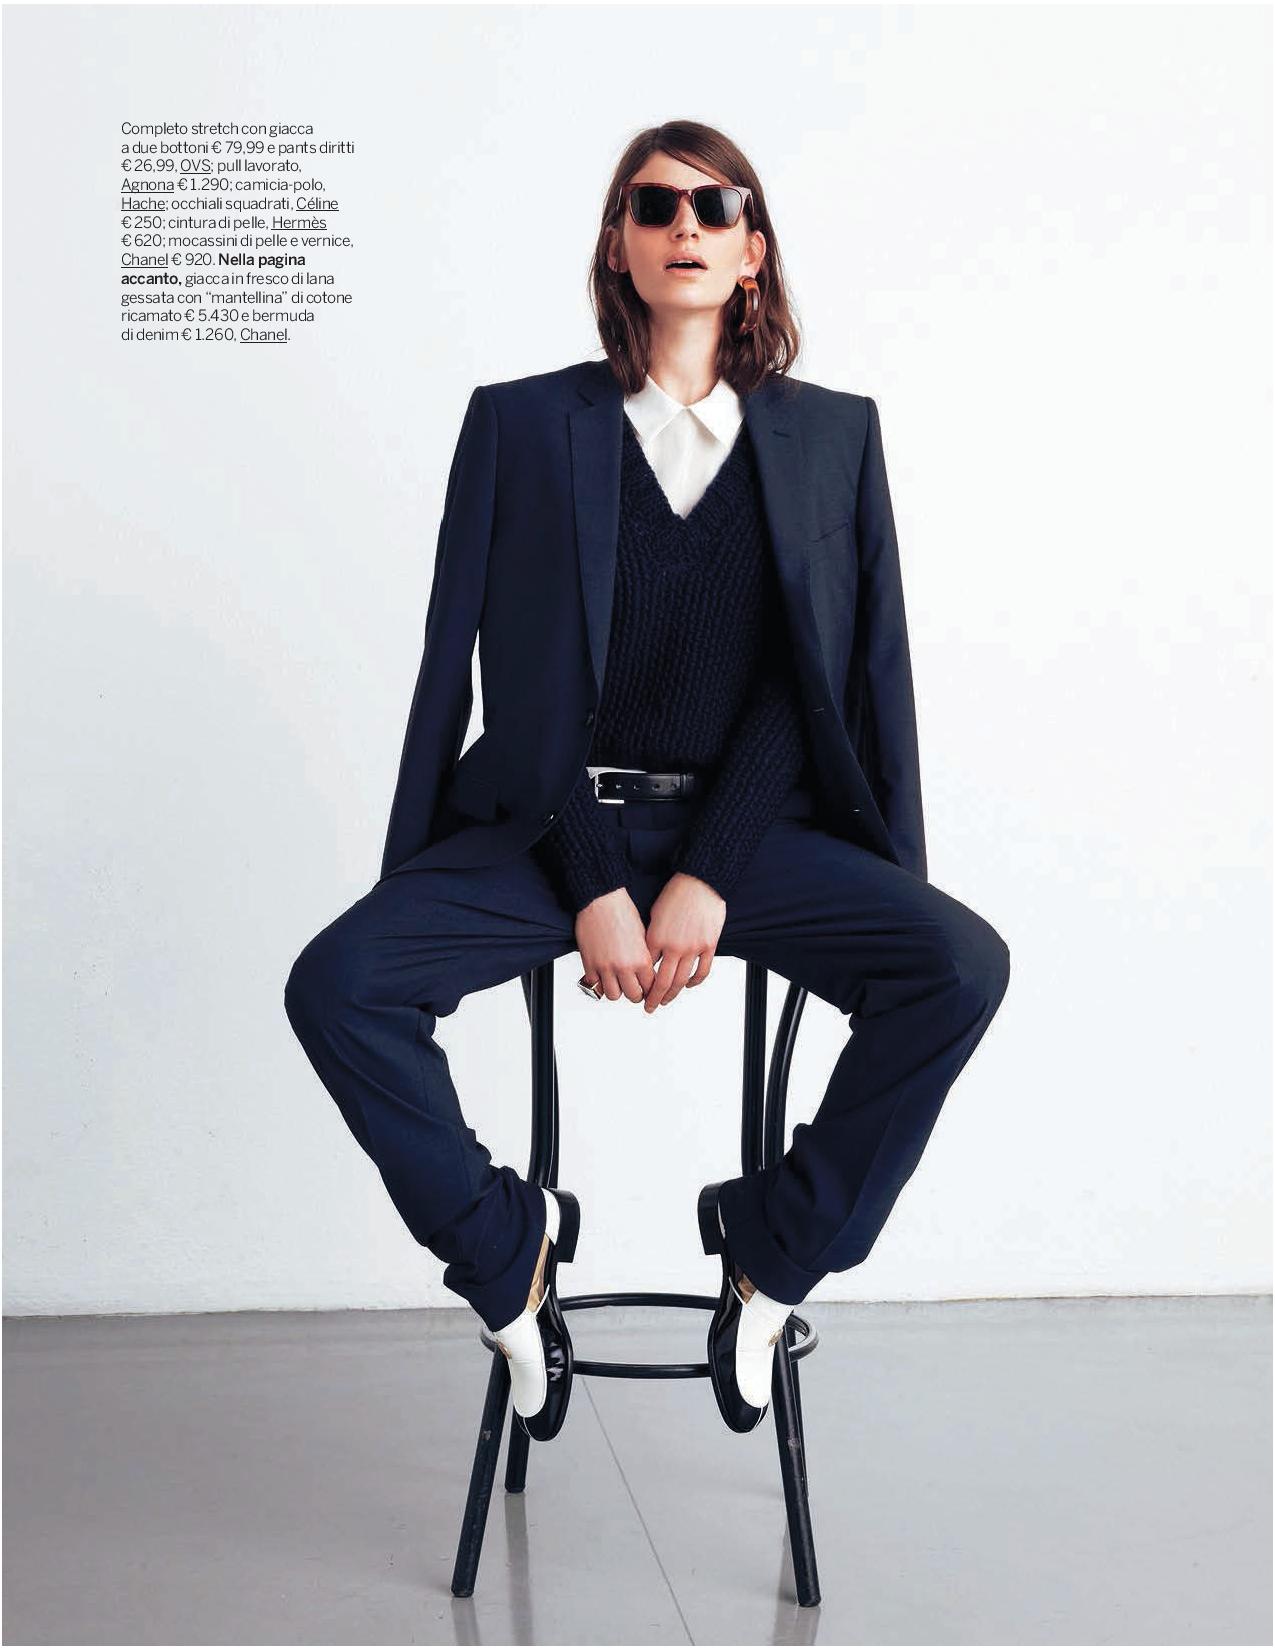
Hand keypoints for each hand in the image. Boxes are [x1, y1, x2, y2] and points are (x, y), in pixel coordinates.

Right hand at [576, 887, 655, 1003]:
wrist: (601, 900)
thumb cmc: (622, 911)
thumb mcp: (643, 936)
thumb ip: (644, 957)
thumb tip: (646, 972)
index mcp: (641, 959)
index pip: (651, 986)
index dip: (651, 988)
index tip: (649, 987)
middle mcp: (624, 966)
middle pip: (634, 996)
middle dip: (636, 994)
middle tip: (635, 988)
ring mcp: (605, 967)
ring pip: (614, 995)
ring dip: (617, 991)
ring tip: (618, 983)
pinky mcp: (589, 964)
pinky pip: (596, 985)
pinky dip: (600, 983)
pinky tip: (604, 975)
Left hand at [641, 872, 724, 1013]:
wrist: (701, 882)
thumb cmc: (677, 893)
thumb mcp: (654, 914)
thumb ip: (652, 937)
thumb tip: (649, 954)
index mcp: (656, 938)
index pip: (646, 970)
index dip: (641, 983)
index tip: (638, 990)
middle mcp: (674, 947)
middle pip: (662, 982)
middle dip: (653, 998)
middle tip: (649, 1007)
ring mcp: (693, 948)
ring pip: (681, 981)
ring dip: (672, 995)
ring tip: (666, 1001)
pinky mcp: (708, 946)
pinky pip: (702, 971)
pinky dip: (695, 981)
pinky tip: (689, 985)